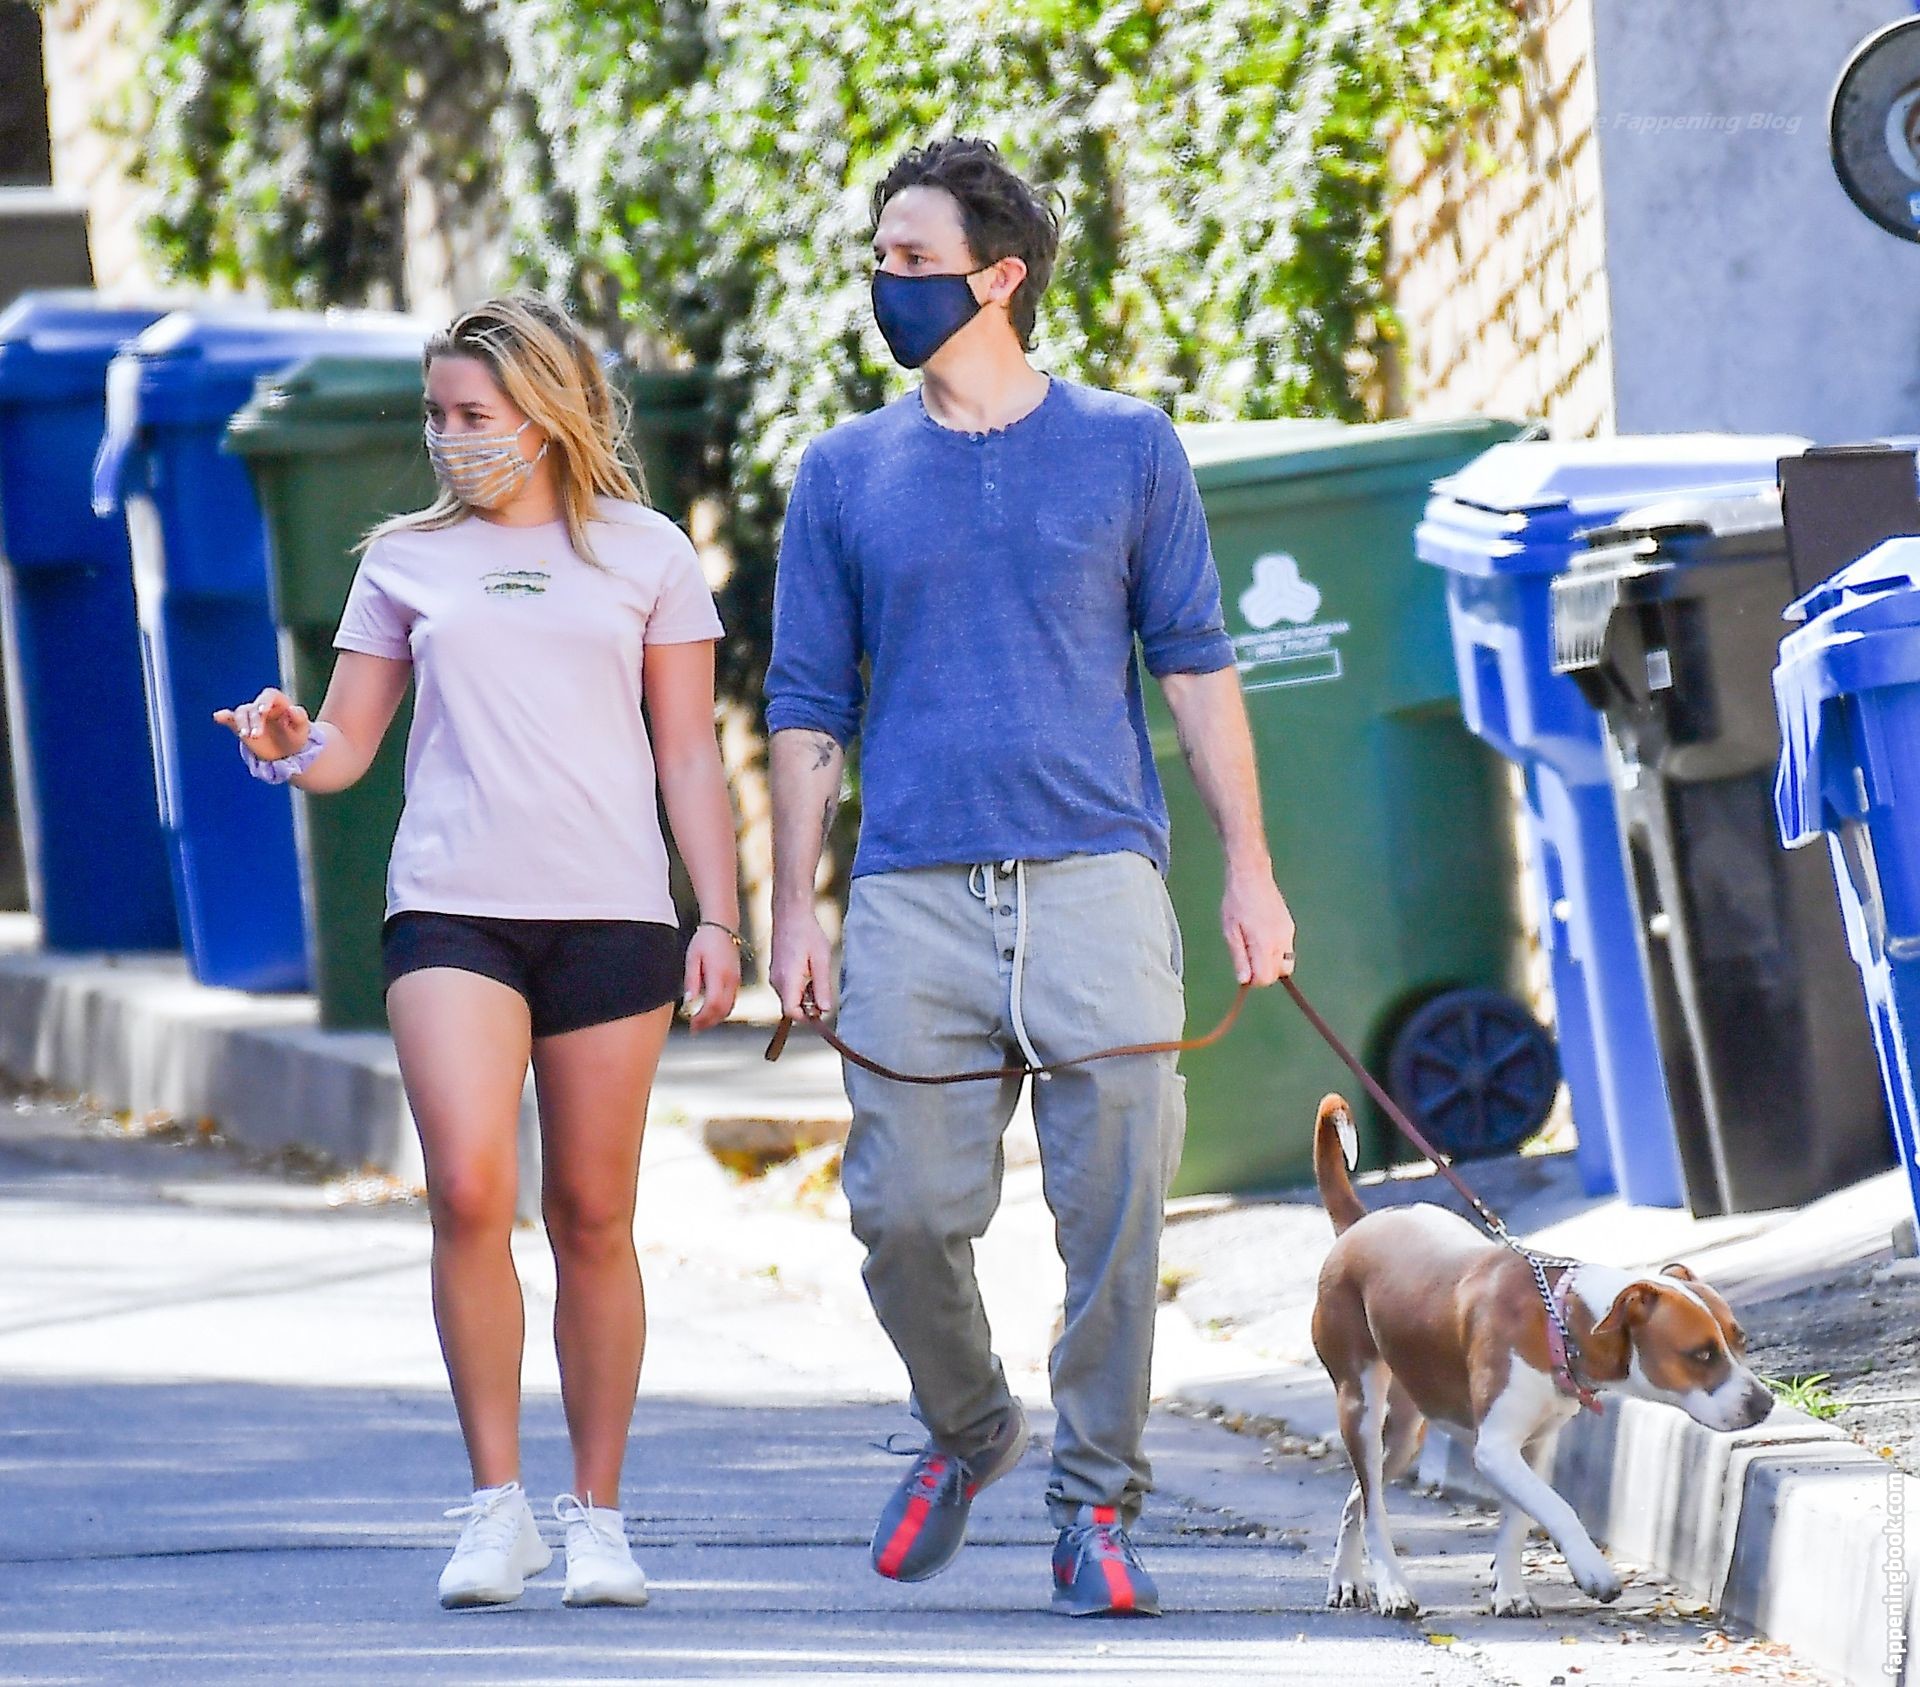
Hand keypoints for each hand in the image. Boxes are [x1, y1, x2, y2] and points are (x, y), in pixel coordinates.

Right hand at [214, 688, 310, 760]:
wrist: (286, 752)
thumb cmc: (295, 737)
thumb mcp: (302, 730)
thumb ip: (300, 718)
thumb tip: (293, 709)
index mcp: (278, 702)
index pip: (269, 695)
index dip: (264, 701)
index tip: (262, 711)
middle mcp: (262, 706)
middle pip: (254, 707)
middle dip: (254, 721)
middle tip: (256, 735)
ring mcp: (250, 715)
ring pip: (241, 713)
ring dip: (241, 723)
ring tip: (245, 735)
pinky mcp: (241, 726)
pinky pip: (231, 719)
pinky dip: (224, 717)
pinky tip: (218, 717)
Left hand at [681, 925, 741, 1031]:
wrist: (722, 925)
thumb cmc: (705, 939)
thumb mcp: (692, 959)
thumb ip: (692, 982)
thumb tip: (689, 1002)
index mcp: (719, 974)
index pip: (713, 1004)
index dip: (703, 1018)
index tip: (692, 1024)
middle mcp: (731, 980)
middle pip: (723, 1010)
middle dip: (708, 1022)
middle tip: (695, 1029)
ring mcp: (736, 980)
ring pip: (729, 1008)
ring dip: (715, 1018)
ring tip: (701, 1023)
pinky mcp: (737, 979)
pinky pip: (731, 1001)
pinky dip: (721, 1010)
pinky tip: (710, 1011)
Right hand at [770, 906, 834, 1018]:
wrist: (791, 914)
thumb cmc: (808, 934)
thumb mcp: (821, 960)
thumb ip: (822, 987)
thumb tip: (825, 1010)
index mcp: (787, 980)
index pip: (792, 1012)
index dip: (807, 1018)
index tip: (822, 1013)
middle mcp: (776, 982)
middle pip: (791, 1007)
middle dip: (809, 1006)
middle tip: (823, 990)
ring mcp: (774, 977)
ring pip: (790, 998)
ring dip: (805, 996)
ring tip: (816, 975)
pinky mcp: (775, 972)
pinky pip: (787, 989)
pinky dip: (800, 987)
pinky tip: (809, 971)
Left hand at [1223, 863, 1294, 985]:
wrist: (1252, 876)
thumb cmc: (1236, 902)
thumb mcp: (1230, 931)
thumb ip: (1239, 957)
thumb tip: (1244, 980)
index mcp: (1264, 944)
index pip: (1266, 978)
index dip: (1254, 980)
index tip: (1244, 971)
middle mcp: (1281, 941)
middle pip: (1279, 974)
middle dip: (1264, 973)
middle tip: (1248, 959)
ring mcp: (1288, 933)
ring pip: (1286, 963)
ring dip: (1272, 964)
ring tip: (1254, 948)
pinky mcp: (1290, 926)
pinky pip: (1287, 949)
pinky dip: (1276, 952)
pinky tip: (1262, 937)